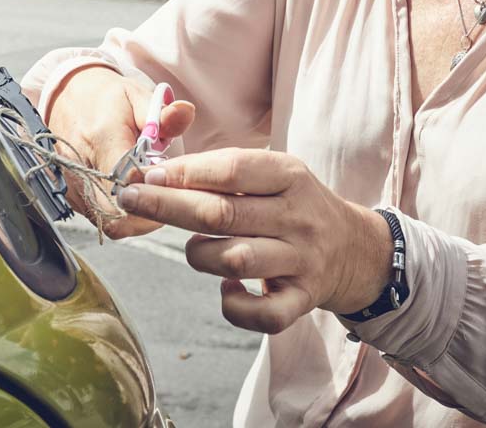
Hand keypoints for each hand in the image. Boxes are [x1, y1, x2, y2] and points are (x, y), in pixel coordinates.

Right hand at [47, 65, 194, 238]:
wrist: (69, 99)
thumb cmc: (109, 100)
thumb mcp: (139, 97)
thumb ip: (164, 114)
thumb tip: (186, 112)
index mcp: (102, 137)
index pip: (129, 181)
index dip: (154, 188)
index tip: (170, 180)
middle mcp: (80, 167)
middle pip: (119, 212)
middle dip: (150, 210)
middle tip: (166, 192)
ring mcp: (71, 186)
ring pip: (110, 222)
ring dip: (137, 215)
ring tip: (151, 190)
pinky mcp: (70, 198)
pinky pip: (100, 218)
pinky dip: (122, 213)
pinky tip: (135, 193)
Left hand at [117, 149, 393, 333]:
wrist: (354, 248)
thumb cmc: (296, 204)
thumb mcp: (275, 173)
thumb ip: (226, 171)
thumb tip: (162, 173)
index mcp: (291, 176)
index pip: (233, 170)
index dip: (187, 172)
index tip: (149, 174)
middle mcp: (298, 217)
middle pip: (223, 214)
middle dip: (169, 206)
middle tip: (132, 198)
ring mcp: (303, 261)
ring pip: (235, 261)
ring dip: (200, 255)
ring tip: (197, 248)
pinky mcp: (303, 301)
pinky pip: (262, 314)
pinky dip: (234, 305)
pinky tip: (227, 288)